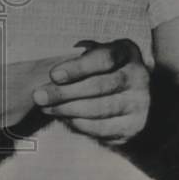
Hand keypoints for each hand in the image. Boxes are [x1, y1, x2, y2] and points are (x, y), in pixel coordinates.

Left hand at [32, 39, 150, 144]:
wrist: (131, 97)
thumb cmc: (102, 70)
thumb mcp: (94, 56)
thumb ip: (77, 59)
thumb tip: (48, 72)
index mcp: (126, 52)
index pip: (104, 58)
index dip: (78, 67)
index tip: (53, 75)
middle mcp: (138, 76)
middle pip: (100, 86)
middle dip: (65, 93)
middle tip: (39, 96)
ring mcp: (139, 102)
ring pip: (99, 109)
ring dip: (67, 109)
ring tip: (46, 107)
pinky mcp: (133, 125)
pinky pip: (102, 128)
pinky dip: (79, 124)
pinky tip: (63, 117)